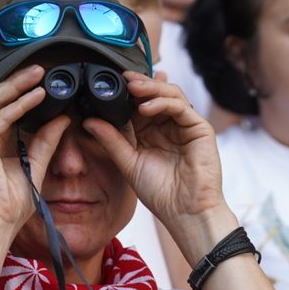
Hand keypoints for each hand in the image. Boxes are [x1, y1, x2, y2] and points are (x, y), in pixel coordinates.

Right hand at [0, 65, 70, 233]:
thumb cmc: (9, 205)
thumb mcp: (33, 166)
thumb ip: (45, 142)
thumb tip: (62, 120)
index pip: (0, 110)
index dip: (18, 94)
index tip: (40, 83)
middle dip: (18, 82)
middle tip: (40, 69)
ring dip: (18, 85)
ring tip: (40, 74)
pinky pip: (0, 116)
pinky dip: (20, 104)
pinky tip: (38, 96)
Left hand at [84, 72, 231, 254]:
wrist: (185, 212)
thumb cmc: (161, 193)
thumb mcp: (128, 163)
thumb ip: (111, 140)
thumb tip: (89, 121)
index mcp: (151, 133)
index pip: (138, 104)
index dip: (125, 93)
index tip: (108, 84)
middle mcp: (168, 126)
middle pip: (155, 94)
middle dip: (138, 84)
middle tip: (122, 77)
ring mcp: (185, 125)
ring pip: (169, 94)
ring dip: (150, 88)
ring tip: (133, 87)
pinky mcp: (200, 128)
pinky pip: (181, 106)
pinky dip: (164, 102)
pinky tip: (146, 107)